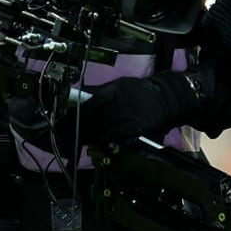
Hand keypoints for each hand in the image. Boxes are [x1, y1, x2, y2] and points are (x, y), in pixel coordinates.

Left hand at [50, 73, 197, 148]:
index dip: (72, 118)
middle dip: (75, 130)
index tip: (61, 126)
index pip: (87, 104)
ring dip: (86, 138)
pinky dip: (102, 140)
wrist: (169, 97)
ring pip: (101, 128)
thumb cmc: (142, 93)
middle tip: (63, 140)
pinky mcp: (137, 126)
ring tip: (74, 145)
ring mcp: (129, 113)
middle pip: (91, 118)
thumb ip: (101, 94)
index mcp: (114, 89)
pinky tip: (94, 144)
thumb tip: (78, 101)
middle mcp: (120, 100)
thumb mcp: (121, 85)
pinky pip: (114, 135)